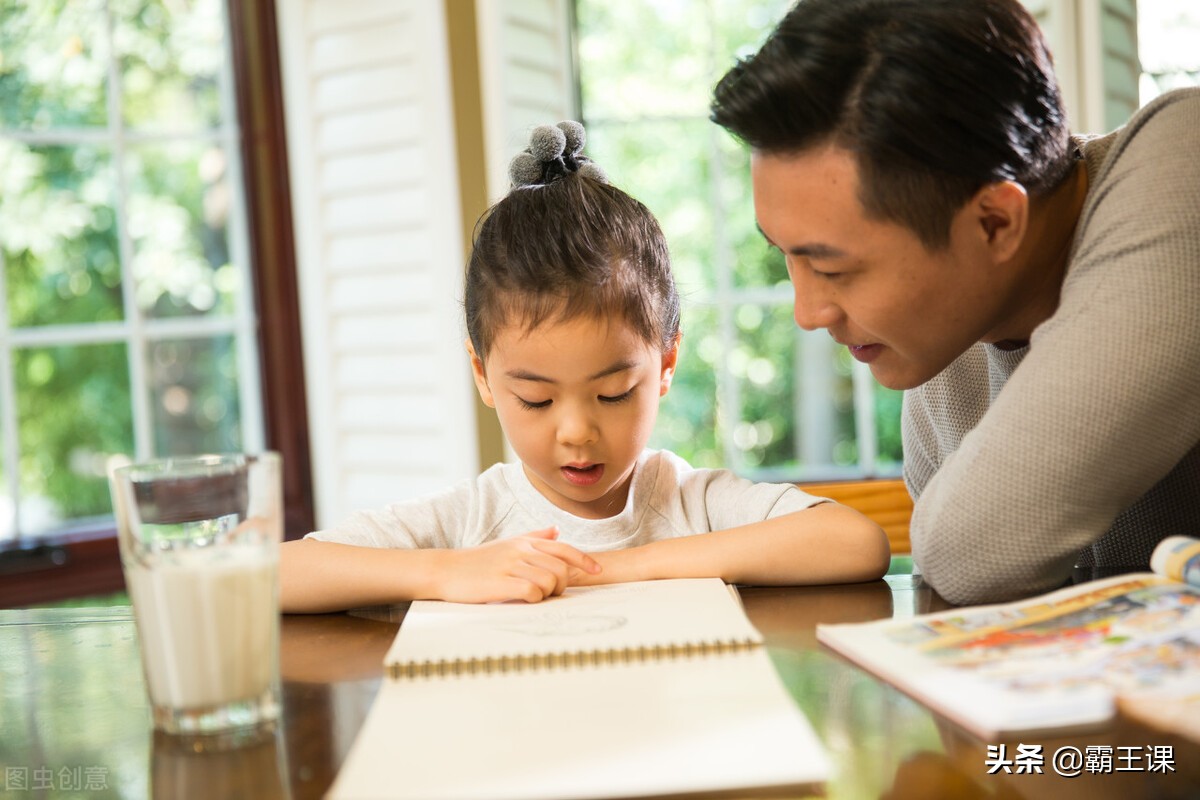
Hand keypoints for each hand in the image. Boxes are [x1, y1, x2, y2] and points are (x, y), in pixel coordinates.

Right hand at [436, 528, 600, 602]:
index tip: (598, 570)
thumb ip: (534, 537)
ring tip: (534, 596)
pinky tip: (524, 599)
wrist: (446, 570)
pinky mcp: (501, 583)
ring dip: (548, 593)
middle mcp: (521, 551)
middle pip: (561, 568)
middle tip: (551, 593)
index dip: (584, 560)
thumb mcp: (507, 543)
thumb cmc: (478, 560)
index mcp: (525, 542)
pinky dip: (535, 599)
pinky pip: (533, 592)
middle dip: (562, 585)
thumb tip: (557, 531)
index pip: (564, 549)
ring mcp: (511, 566)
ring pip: (549, 581)